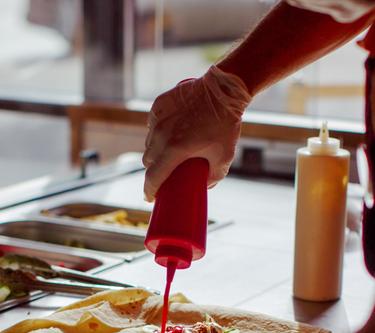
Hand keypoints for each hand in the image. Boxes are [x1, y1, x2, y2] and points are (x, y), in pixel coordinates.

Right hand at [142, 65, 251, 201]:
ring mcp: (157, 120)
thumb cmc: (225, 125)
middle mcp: (161, 136)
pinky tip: (170, 132)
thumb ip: (214, 176)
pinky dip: (158, 132)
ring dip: (156, 151)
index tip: (150, 198)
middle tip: (166, 172)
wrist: (223, 91)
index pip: (153, 177)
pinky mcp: (158, 106)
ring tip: (170, 151)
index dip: (150, 191)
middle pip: (148, 161)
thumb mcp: (224, 156)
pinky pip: (152, 125)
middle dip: (155, 170)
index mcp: (174, 151)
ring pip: (148, 143)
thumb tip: (205, 185)